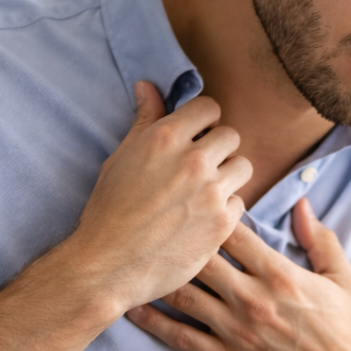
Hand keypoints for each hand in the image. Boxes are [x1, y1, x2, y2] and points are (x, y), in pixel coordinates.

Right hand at [67, 81, 251, 313]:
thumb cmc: (109, 210)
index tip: (195, 135)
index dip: (203, 120)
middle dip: (218, 148)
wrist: (108, 264)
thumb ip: (144, 120)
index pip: (209, 107)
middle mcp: (193, 160)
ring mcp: (211, 192)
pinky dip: (225, 209)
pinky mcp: (222, 223)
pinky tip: (202, 218)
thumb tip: (147, 86)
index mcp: (166, 137)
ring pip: (242, 167)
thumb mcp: (121, 157)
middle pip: (231, 135)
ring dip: (227, 176)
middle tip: (200, 167)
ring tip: (205, 192)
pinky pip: (240, 202)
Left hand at [127, 197, 350, 350]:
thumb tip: (301, 204)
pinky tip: (134, 309)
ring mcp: (237, 333)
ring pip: (185, 296)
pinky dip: (155, 323)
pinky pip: (182, 339)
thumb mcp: (343, 277)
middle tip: (154, 224)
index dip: (210, 213)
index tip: (194, 201)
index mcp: (280, 275)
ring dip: (159, 276)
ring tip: (135, 259)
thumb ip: (319, 239)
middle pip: (201, 259)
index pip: (233, 234)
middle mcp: (253, 300)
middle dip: (177, 239)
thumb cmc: (348, 328)